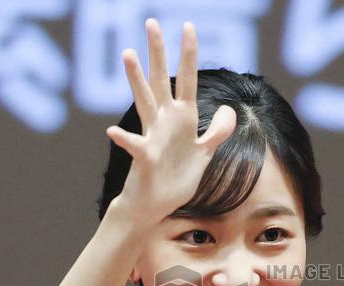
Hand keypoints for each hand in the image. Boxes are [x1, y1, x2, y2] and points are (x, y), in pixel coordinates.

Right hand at [105, 18, 236, 225]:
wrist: (155, 205)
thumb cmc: (176, 179)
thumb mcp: (204, 153)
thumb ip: (217, 132)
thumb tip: (230, 110)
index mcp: (180, 119)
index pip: (186, 80)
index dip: (188, 55)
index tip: (189, 26)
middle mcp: (164, 122)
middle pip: (161, 80)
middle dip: (158, 53)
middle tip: (151, 22)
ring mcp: (152, 137)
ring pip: (144, 102)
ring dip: (136, 80)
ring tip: (128, 54)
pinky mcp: (145, 159)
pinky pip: (134, 147)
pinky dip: (124, 139)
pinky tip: (112, 131)